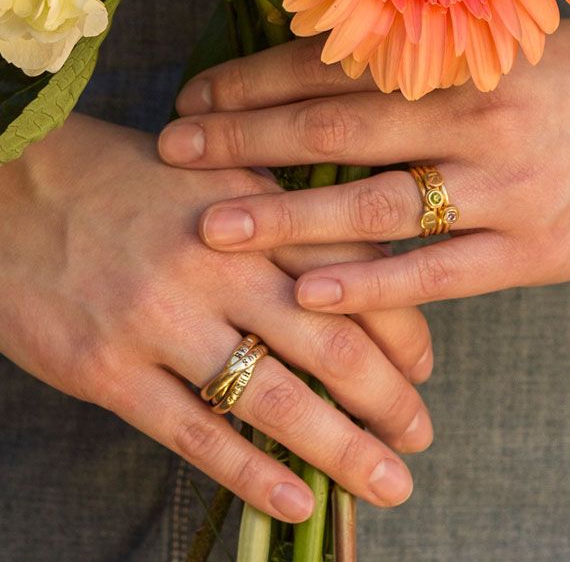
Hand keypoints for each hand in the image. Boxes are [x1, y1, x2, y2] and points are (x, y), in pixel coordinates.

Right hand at [0, 114, 432, 522]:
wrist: (14, 185)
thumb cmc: (126, 180)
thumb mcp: (216, 176)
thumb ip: (283, 218)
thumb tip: (354, 269)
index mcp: (251, 213)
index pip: (358, 278)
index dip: (403, 331)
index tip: (422, 368)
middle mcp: (217, 268)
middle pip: (332, 345)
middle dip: (390, 400)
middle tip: (420, 434)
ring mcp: (161, 322)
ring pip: (275, 399)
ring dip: (343, 450)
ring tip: (390, 482)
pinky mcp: (108, 371)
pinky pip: (195, 432)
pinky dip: (253, 473)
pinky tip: (299, 500)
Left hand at [158, 19, 569, 312]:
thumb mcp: (497, 56)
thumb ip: (416, 67)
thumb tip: (320, 69)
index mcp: (460, 64)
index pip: (331, 68)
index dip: (254, 83)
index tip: (193, 100)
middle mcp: (472, 119)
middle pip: (333, 129)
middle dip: (245, 141)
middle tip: (175, 153)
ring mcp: (500, 189)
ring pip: (373, 204)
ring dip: (287, 215)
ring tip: (216, 229)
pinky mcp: (526, 254)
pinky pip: (433, 272)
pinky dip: (369, 285)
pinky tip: (308, 293)